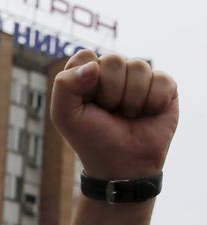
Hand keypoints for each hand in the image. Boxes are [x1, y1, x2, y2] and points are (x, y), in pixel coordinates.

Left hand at [50, 50, 178, 178]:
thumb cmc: (91, 139)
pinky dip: (152, 102)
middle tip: (109, 113)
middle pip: (113, 60)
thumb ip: (64, 86)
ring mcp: (139, 78)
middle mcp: (113, 72)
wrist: (123, 164)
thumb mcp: (65, 116)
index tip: (86, 103)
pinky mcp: (164, 86)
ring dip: (130, 100)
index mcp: (86, 75)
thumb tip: (93, 65)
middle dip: (109, 93)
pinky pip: (160, 79)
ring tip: (127, 115)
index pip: (85, 56)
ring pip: (138, 66)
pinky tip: (146, 114)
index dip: (85, 80)